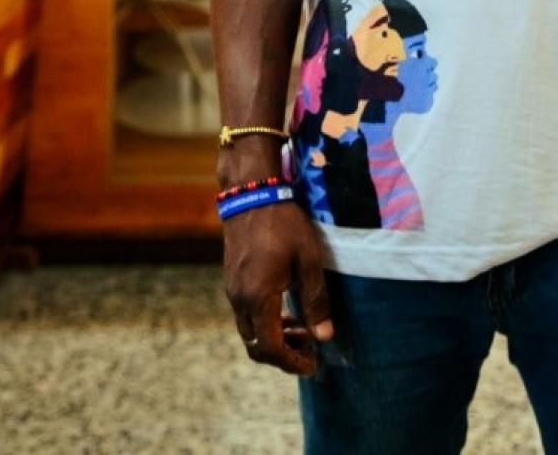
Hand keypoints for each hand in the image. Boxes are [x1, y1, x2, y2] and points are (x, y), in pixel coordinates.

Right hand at [223, 200, 333, 375]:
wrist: (252, 192)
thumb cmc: (284, 223)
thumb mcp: (308, 259)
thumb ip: (316, 300)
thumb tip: (324, 337)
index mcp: (259, 298)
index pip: (270, 348)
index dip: (291, 362)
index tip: (312, 365)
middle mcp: (240, 299)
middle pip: (256, 345)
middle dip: (283, 354)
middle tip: (309, 349)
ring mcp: (232, 290)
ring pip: (249, 330)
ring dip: (274, 337)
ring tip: (302, 329)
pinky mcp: (232, 279)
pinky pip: (246, 313)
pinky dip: (265, 321)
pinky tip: (285, 306)